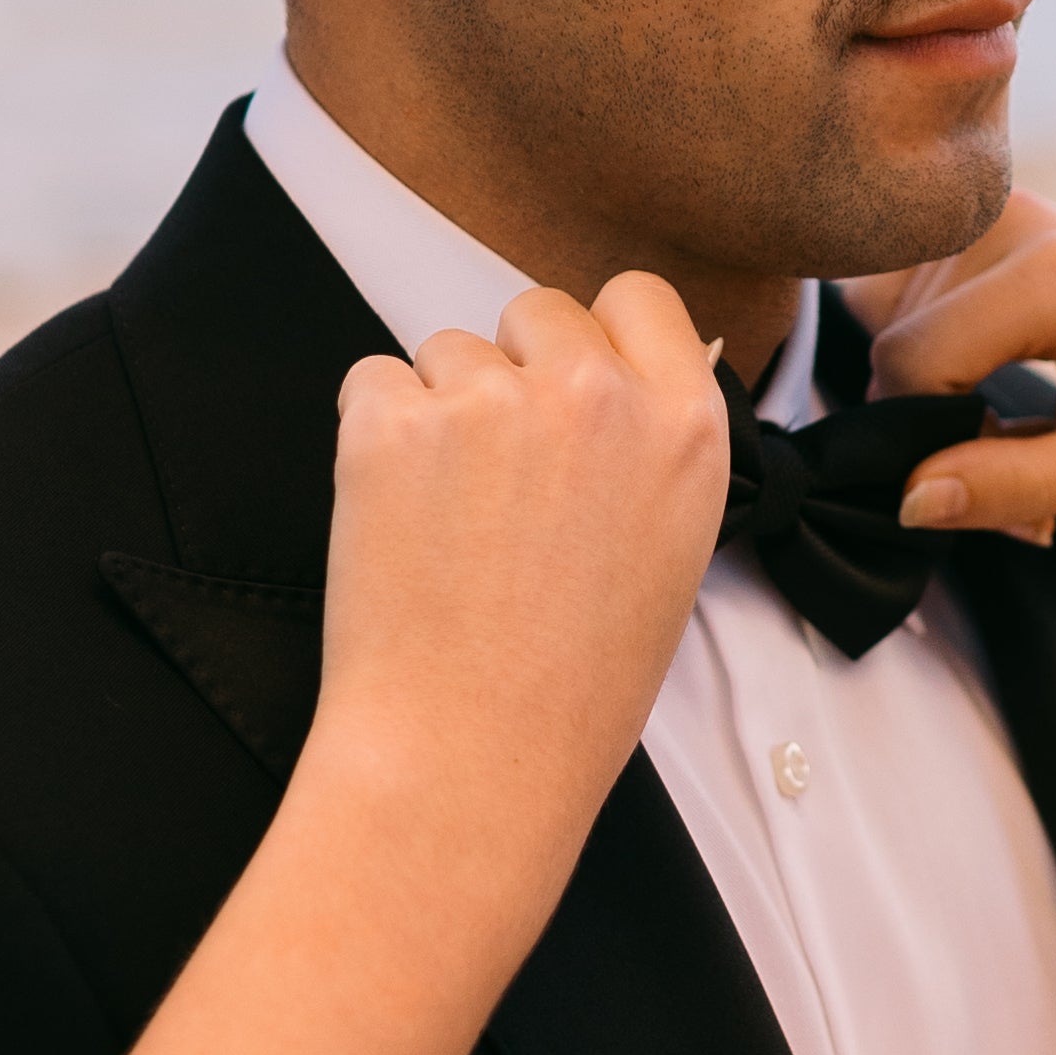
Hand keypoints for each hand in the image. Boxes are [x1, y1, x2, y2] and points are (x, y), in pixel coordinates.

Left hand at [308, 274, 730, 845]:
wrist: (471, 756)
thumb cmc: (573, 685)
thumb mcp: (668, 553)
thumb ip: (650, 449)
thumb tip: (616, 380)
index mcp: (684, 427)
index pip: (641, 298)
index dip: (599, 337)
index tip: (571, 384)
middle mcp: (595, 396)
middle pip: (540, 310)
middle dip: (513, 369)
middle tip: (500, 475)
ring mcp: (491, 400)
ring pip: (449, 349)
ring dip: (440, 411)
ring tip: (451, 524)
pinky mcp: (394, 421)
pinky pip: (372, 383)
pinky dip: (374, 439)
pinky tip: (398, 522)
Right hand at [850, 196, 1055, 547]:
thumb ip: (1013, 485)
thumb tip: (908, 502)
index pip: (913, 363)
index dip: (935, 440)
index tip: (1010, 476)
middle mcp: (1013, 214)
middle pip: (899, 343)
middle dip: (936, 417)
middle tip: (1022, 453)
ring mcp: (992, 206)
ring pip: (893, 325)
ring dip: (934, 388)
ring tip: (1015, 413)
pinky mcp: (978, 214)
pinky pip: (902, 295)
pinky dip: (934, 348)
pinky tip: (993, 365)